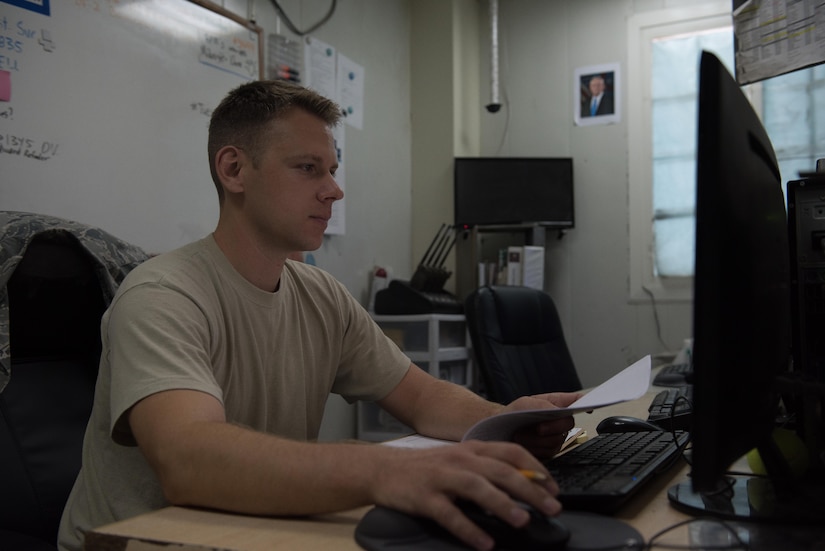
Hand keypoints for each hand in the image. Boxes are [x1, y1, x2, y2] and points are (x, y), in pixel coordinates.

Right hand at [371, 440, 561, 550]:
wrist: (383, 470)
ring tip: (522, 521)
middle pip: (501, 470)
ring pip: (478, 488)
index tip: (553, 487)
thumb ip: (488, 469)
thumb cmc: (427, 468)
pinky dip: (469, 529)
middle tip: (551, 507)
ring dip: (503, 504)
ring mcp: (442, 477)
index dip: (536, 468)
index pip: (511, 452)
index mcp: (472, 449)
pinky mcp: (424, 497)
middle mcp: (460, 459)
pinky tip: (485, 543)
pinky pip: (449, 514)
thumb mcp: (460, 461)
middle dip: (530, 489)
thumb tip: (525, 484)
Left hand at [504, 392, 582, 457]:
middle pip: (569, 423)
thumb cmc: (512, 413)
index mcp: (557, 403)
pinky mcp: (549, 451)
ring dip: (537, 439)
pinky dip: (535, 448)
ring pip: (558, 440)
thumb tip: (559, 412)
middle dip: (553, 427)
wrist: (499, 431)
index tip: (589, 406)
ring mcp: (556, 436)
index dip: (587, 402)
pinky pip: (549, 452)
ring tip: (521, 434)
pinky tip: (524, 443)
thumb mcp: (525, 403)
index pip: (578, 400)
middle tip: (538, 428)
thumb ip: (544, 405)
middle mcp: (559, 420)